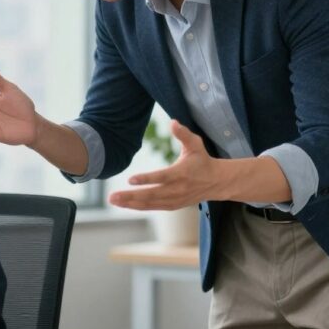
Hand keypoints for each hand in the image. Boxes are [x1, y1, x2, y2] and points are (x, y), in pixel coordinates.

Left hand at [109, 120, 224, 210]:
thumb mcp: (196, 144)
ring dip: (130, 203)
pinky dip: (138, 207)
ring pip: (150, 203)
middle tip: (112, 196)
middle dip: (130, 196)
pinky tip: (124, 204)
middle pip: (151, 195)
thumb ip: (183, 134)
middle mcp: (177, 189)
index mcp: (182, 173)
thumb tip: (172, 121)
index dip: (147, 179)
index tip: (131, 180)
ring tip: (113, 200)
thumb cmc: (202, 160)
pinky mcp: (172, 205)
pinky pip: (153, 207)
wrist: (216, 182)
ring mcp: (174, 200)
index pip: (162, 177)